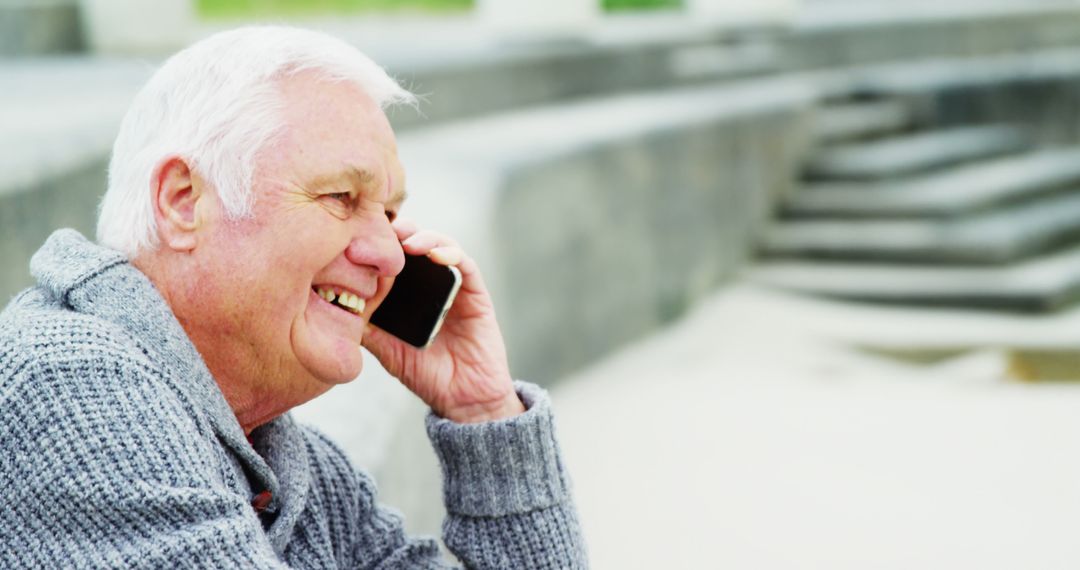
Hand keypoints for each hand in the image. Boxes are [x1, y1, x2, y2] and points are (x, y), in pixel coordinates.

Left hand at [361, 219, 524, 422]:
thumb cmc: (426, 375)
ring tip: (407, 241)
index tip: (357, 236)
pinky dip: (451, 254)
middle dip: (399, 230)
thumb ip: (367, 327)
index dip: (378, 242)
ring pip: (441, 245)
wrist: (463, 400)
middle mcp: (432, 284)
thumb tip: (335, 305)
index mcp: (409, 294)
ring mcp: (455, 287)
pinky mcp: (476, 293)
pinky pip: (466, 265)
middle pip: (416, 243)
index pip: (393, 256)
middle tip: (383, 229)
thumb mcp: (387, 349)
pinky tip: (435, 256)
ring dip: (424, 237)